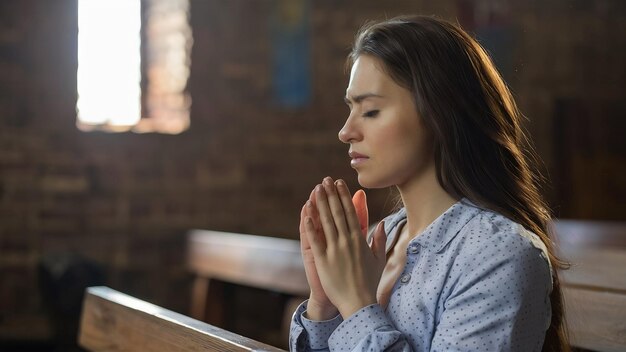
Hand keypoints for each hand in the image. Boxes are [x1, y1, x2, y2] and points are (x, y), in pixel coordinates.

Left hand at [304, 177, 386, 318]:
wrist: (359, 303)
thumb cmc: (369, 282)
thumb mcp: (379, 259)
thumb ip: (379, 239)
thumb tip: (383, 223)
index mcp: (360, 240)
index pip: (351, 212)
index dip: (344, 196)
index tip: (340, 183)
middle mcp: (347, 241)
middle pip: (337, 212)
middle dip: (331, 194)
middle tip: (325, 180)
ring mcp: (334, 250)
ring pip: (326, 222)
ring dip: (321, 204)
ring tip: (316, 190)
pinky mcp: (323, 260)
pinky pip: (315, 240)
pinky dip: (311, 226)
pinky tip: (306, 213)